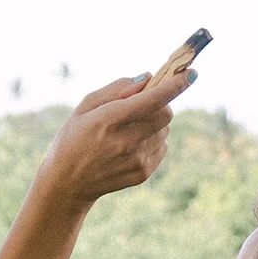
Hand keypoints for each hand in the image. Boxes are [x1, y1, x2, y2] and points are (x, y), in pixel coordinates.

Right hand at [34, 69, 196, 209]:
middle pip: (166, 113)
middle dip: (160, 104)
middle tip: (141, 106)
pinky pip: (162, 147)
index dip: (175, 85)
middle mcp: (125, 141)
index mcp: (108, 120)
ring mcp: (136, 159)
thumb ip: (115, 89)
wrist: (67, 184)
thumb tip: (147, 78)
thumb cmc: (73, 138)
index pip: (152, 99)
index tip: (190, 74)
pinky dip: (152, 141)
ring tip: (128, 132)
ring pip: (165, 130)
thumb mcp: (84, 107)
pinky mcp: (143, 172)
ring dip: (154, 125)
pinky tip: (129, 147)